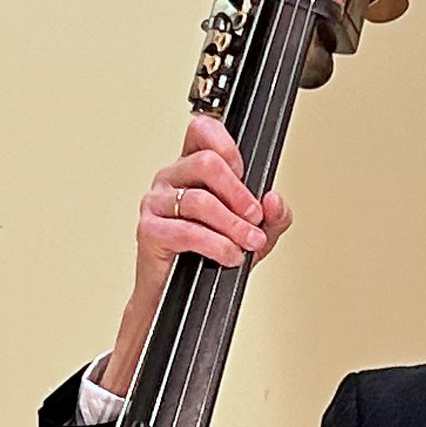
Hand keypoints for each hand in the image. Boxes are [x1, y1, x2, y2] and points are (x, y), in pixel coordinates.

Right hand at [104, 115, 293, 395]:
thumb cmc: (212, 255)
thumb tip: (275, 200)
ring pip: (200, 200)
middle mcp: (172, 178)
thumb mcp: (254, 232)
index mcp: (194, 167)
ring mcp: (157, 202)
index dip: (227, 144)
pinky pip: (187, 231)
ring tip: (249, 243)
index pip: (201, 130)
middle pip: (208, 163)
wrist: (182, 296)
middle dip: (240, 193)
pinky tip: (230, 256)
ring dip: (234, 225)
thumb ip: (274, 216)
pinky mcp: (150, 230)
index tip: (245, 172)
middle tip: (255, 217)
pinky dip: (216, 245)